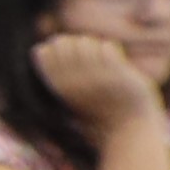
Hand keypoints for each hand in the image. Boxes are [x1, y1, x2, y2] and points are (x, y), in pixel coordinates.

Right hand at [33, 27, 163, 138]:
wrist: (126, 126)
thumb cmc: (98, 108)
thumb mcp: (71, 94)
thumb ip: (59, 72)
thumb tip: (47, 45)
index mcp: (59, 88)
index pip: (43, 52)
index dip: (55, 49)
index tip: (69, 59)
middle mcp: (72, 82)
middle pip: (62, 42)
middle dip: (74, 44)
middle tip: (87, 57)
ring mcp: (93, 77)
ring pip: (85, 42)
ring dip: (94, 46)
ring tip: (101, 61)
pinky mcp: (114, 74)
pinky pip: (106, 47)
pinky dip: (111, 51)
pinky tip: (115, 64)